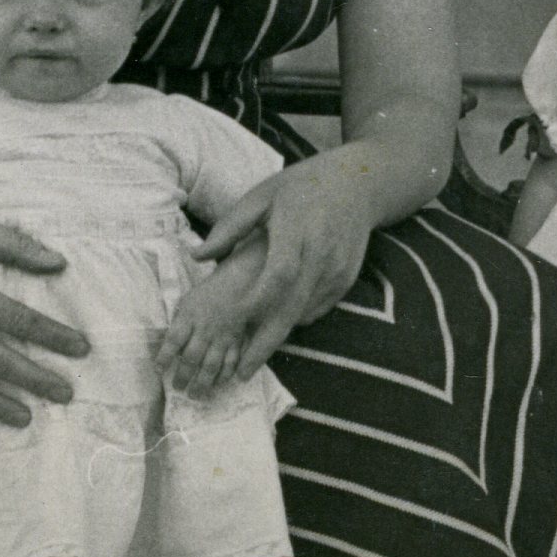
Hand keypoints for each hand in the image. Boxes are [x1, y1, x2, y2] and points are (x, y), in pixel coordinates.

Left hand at [173, 151, 380, 379]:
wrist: (359, 184)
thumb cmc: (302, 186)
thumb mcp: (262, 195)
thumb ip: (230, 228)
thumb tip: (197, 256)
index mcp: (296, 230)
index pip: (277, 275)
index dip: (255, 302)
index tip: (232, 323)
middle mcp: (320, 254)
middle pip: (291, 307)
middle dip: (265, 343)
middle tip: (241, 372)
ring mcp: (337, 270)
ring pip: (303, 313)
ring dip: (277, 334)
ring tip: (250, 354)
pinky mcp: (346, 279)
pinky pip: (317, 308)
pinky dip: (295, 318)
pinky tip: (277, 320)